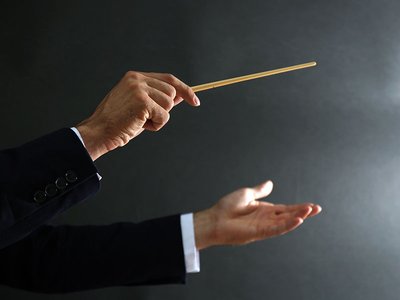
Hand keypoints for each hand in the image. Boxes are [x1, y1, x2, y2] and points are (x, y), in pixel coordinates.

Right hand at [77, 71, 199, 159]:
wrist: (99, 132)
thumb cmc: (118, 122)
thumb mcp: (140, 106)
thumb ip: (159, 99)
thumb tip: (181, 96)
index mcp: (135, 77)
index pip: (168, 79)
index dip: (184, 90)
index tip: (195, 100)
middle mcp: (137, 79)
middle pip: (171, 93)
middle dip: (164, 109)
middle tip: (145, 117)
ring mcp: (139, 89)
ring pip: (169, 104)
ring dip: (159, 118)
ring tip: (140, 121)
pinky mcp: (142, 102)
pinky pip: (164, 116)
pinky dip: (156, 125)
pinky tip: (140, 125)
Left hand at [194, 180, 321, 249]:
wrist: (214, 219)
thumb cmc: (227, 207)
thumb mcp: (246, 194)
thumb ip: (260, 190)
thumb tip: (270, 183)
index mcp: (264, 210)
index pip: (285, 209)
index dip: (298, 207)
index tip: (312, 205)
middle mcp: (266, 219)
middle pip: (289, 215)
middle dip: (303, 212)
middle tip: (317, 208)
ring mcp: (264, 226)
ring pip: (285, 222)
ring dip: (298, 217)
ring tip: (310, 211)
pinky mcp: (260, 232)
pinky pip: (277, 229)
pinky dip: (288, 225)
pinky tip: (298, 220)